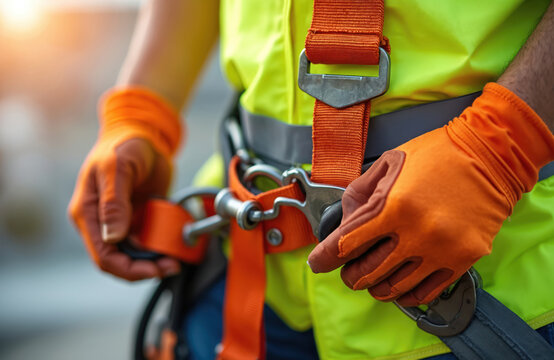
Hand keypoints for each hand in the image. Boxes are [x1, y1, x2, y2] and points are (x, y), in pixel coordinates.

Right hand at [68, 87, 182, 280]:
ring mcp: (121, 223)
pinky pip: (149, 242)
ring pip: (135, 256)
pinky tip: (175, 245)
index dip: (128, 269)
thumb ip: (114, 202)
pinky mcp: (138, 219)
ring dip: (154, 261)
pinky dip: (161, 247)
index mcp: (87, 213)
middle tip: (170, 266)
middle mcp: (102, 223)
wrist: (144, 134)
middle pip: (119, 261)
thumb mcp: (118, 169)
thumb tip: (113, 237)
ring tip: (175, 258)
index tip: (154, 269)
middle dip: (144, 269)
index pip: (103, 255)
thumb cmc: (124, 146)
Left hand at [308, 83, 553, 305]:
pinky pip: (424, 292)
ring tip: (372, 278)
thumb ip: (359, 194)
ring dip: (375, 286)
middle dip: (349, 275)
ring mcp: (440, 250)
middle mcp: (416, 232)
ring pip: (393, 288)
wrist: (490, 156)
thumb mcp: (388, 163)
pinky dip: (403, 294)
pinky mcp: (461, 259)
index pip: (345, 244)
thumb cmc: (436, 154)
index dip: (324, 259)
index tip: (317, 263)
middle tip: (347, 270)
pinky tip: (398, 285)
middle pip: (366, 272)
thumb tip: (343, 224)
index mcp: (392, 205)